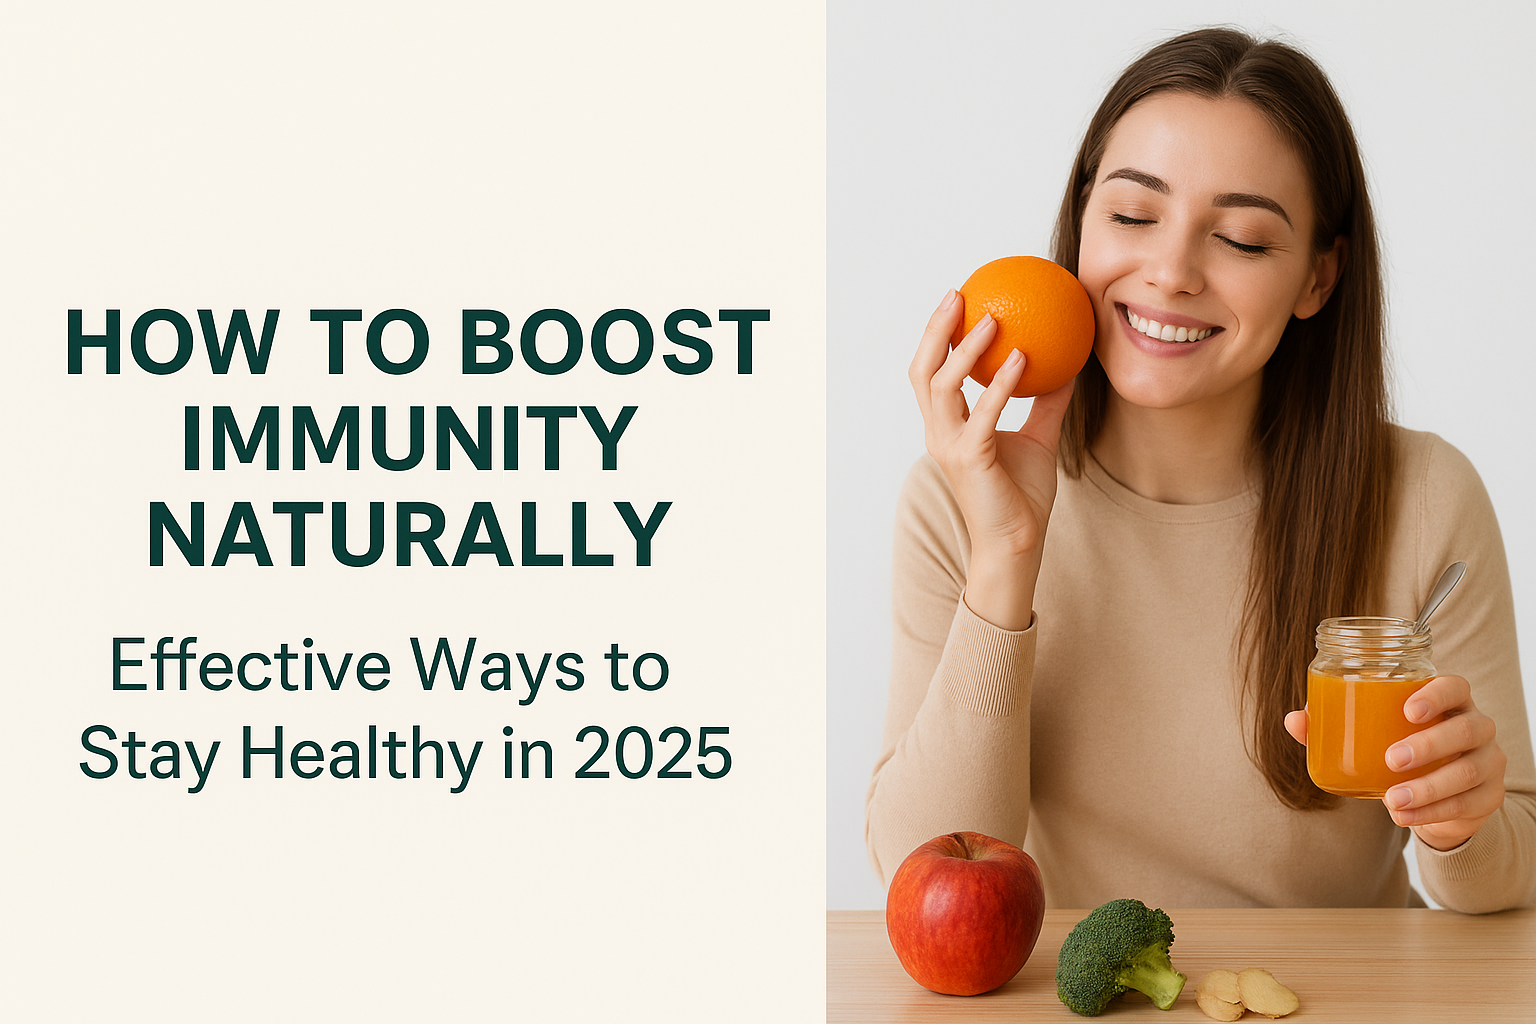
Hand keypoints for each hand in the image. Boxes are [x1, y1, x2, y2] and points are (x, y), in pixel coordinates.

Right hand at [908, 290, 1074, 630]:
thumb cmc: (1022, 496)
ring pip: (942, 387)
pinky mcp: (969, 460)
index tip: (957, 300)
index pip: (931, 373)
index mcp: (947, 427)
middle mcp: (940, 432)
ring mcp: (950, 446)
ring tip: (992, 319)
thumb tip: (1066, 364)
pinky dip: (1000, 384)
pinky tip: (1022, 358)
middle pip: (922, 371)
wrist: (1018, 544)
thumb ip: (1046, 401)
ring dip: (966, 349)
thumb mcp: (1039, 437)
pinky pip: (983, 413)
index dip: (937, 336)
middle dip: (935, 330)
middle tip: (958, 295)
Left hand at [1284, 676, 1506, 850]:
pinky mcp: (1490, 796)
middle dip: (1427, 745)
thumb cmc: (1401, 750)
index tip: (1407, 710)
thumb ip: (1335, 726)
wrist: (1440, 795)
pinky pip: (1467, 804)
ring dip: (1427, 787)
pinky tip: (1403, 817)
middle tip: (1391, 760)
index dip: (1435, 695)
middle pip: (1463, 730)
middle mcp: (1477, 726)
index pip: (1455, 687)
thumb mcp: (1374, 736)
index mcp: (1450, 701)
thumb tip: (1294, 720)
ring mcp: (1490, 761)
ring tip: (1392, 800)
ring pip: (1466, 771)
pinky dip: (1431, 813)